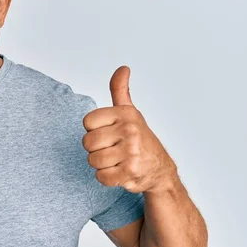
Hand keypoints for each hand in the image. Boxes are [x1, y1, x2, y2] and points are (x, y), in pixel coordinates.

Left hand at [82, 66, 177, 193]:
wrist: (160, 170)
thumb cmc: (139, 138)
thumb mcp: (130, 112)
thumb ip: (120, 90)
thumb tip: (123, 68)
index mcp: (125, 114)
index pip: (87, 121)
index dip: (94, 130)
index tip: (108, 132)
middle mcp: (130, 130)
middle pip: (87, 142)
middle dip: (95, 149)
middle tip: (111, 149)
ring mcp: (131, 152)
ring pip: (92, 160)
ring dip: (100, 164)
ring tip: (116, 160)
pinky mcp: (130, 172)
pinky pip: (101, 177)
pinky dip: (106, 178)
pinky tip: (119, 172)